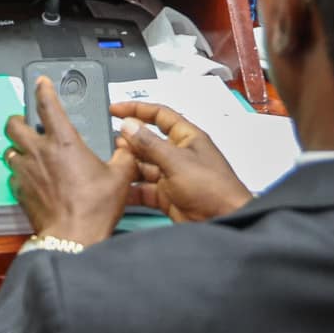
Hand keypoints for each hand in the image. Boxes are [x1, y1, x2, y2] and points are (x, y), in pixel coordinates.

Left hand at [3, 77, 134, 244]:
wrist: (73, 237)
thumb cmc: (94, 208)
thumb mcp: (120, 177)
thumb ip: (124, 155)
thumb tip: (127, 145)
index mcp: (63, 142)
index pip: (47, 105)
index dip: (43, 89)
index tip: (41, 82)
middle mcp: (39, 152)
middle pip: (13, 124)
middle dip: (17, 119)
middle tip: (27, 123)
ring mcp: (25, 171)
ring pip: (9, 149)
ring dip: (16, 148)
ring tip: (28, 151)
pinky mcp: (19, 190)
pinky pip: (12, 175)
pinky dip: (19, 173)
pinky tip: (31, 178)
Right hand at [109, 101, 252, 222]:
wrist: (223, 222)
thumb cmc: (212, 188)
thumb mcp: (177, 161)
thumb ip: (149, 143)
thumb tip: (128, 125)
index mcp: (187, 138)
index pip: (159, 115)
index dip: (137, 110)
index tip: (115, 109)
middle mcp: (179, 154)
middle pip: (148, 142)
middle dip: (129, 142)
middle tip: (110, 143)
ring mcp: (172, 176)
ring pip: (144, 166)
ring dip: (129, 166)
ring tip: (113, 166)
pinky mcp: (167, 196)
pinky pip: (144, 189)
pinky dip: (131, 189)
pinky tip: (118, 188)